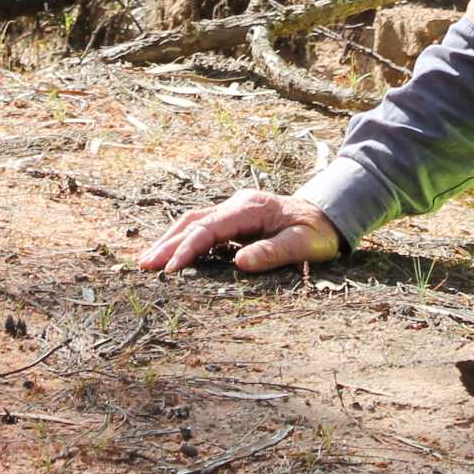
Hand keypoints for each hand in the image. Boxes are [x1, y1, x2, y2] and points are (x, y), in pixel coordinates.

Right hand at [139, 190, 339, 275]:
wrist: (329, 214)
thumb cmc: (318, 232)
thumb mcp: (303, 244)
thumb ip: (272, 252)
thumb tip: (239, 263)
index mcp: (251, 208)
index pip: (210, 228)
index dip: (188, 248)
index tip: (171, 270)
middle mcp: (237, 204)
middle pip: (193, 221)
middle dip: (167, 243)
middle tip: (144, 266)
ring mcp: (234, 210)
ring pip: (193, 221)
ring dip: (171, 240)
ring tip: (148, 261)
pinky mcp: (234, 218)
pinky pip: (203, 227)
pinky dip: (184, 239)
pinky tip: (172, 254)